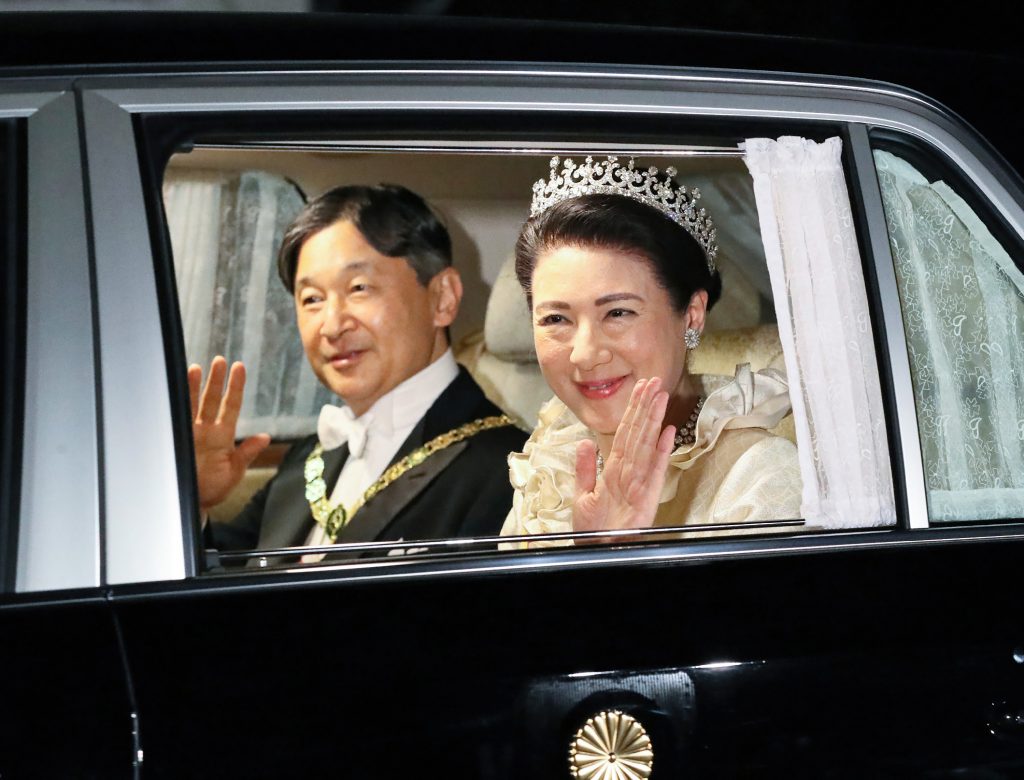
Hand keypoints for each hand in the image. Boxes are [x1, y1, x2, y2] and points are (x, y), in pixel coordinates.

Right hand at [188, 356, 269, 510]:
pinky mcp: (175, 440)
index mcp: (223, 436)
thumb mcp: (234, 472)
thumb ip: (246, 453)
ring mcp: (189, 434)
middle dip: (215, 380)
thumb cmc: (214, 489)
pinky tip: (173, 390)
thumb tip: (265, 437)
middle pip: (211, 400)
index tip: (239, 367)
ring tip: (196, 368)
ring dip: (194, 387)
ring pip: (192, 405)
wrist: (192, 503)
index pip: (231, 406)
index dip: (235, 387)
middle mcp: (206, 431)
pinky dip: (174, 404)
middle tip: (220, 360)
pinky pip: (175, 418)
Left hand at [573, 377, 676, 540]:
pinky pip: (654, 470)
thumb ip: (584, 468)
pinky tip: (669, 432)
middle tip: (654, 381)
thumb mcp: (582, 495)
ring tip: (661, 396)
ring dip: (653, 420)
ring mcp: (639, 482)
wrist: (598, 552)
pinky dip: (661, 451)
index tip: (640, 388)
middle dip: (645, 406)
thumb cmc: (593, 530)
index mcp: (613, 469)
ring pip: (646, 444)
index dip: (632, 410)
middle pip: (637, 433)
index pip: (624, 433)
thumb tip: (583, 441)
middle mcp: (628, 472)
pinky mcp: (647, 497)